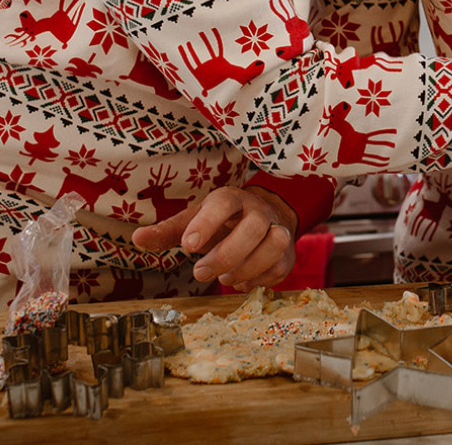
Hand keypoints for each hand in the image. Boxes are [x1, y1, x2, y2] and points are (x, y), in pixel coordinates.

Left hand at [132, 185, 297, 291]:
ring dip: (247, 268)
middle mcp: (259, 211)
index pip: (223, 203)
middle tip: (200, 273)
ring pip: (274, 244)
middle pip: (253, 227)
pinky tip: (242, 280)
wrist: (266, 218)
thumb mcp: (194, 220)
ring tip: (225, 278)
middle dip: (226, 255)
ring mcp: (278, 230)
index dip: (206, 224)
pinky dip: (259, 280)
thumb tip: (137, 239)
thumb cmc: (222, 222)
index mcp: (232, 199)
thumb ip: (169, 231)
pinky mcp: (287, 254)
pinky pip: (279, 268)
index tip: (187, 246)